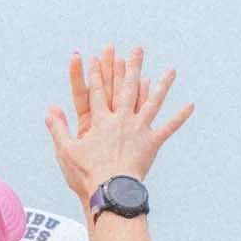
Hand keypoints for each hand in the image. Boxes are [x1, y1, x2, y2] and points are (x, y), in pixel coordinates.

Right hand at [46, 47, 192, 203]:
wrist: (111, 191)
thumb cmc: (87, 175)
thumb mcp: (66, 152)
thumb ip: (58, 129)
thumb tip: (50, 111)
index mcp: (100, 121)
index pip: (97, 92)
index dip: (97, 73)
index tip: (98, 56)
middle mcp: (122, 119)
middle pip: (127, 87)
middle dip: (131, 67)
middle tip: (137, 49)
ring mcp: (139, 129)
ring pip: (152, 102)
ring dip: (163, 85)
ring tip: (171, 71)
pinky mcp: (151, 144)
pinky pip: (168, 128)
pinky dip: (179, 118)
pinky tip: (190, 105)